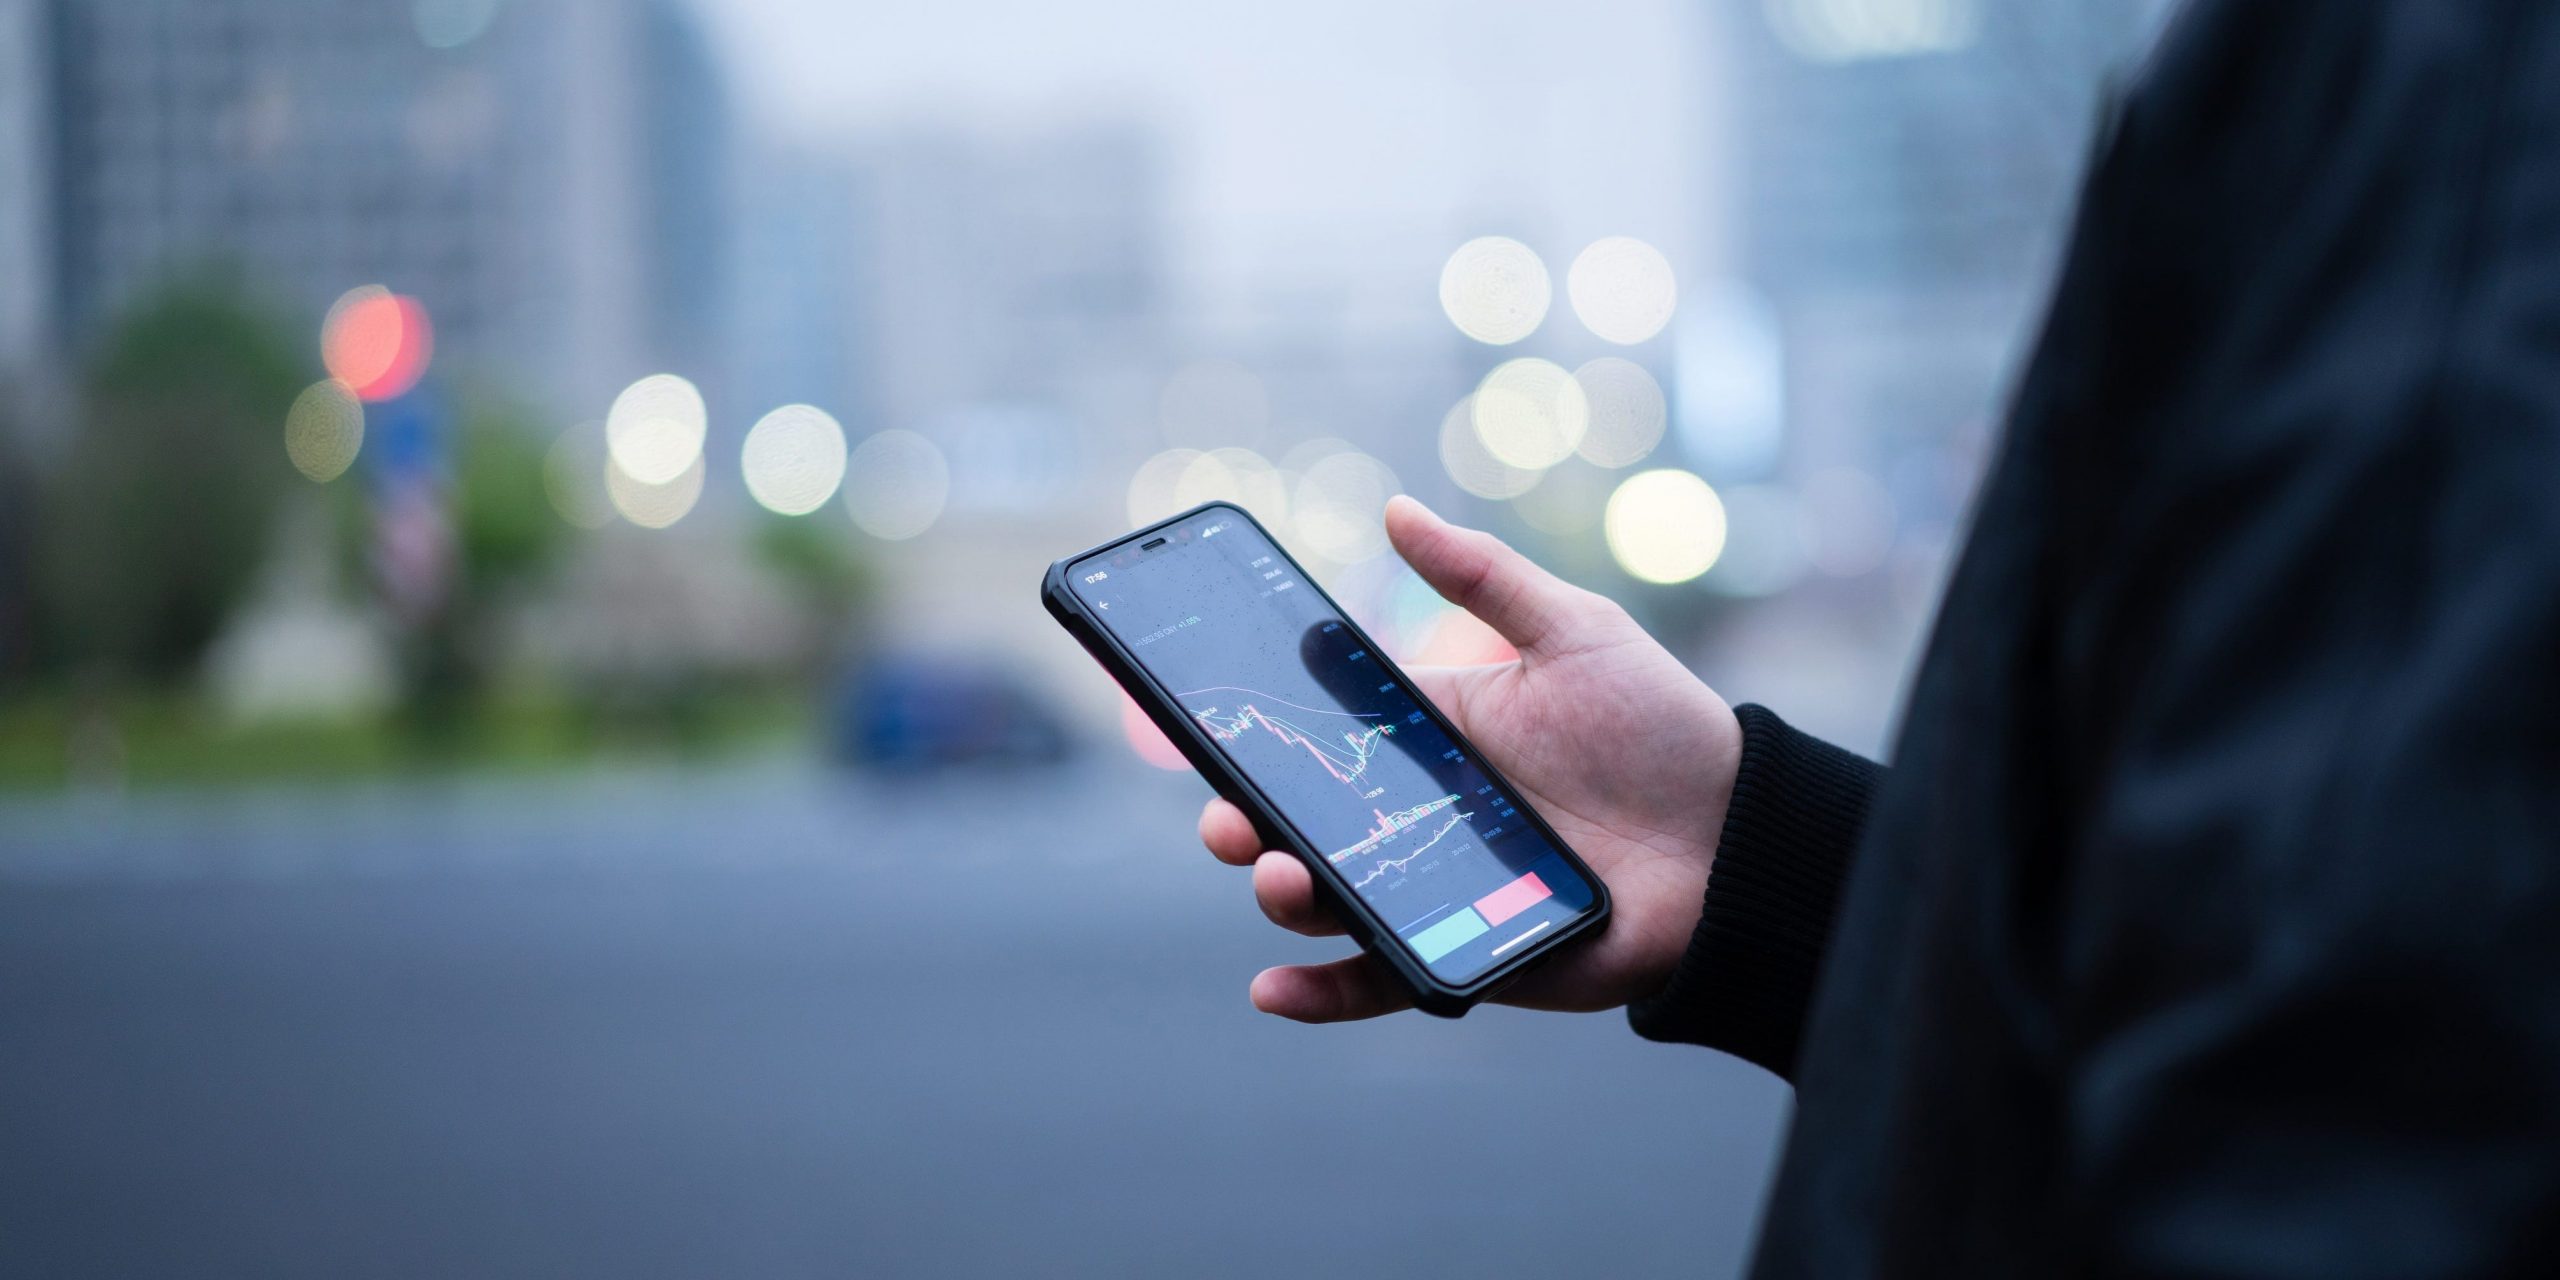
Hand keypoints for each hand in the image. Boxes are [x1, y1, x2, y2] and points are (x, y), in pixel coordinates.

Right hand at [1199, 495, 1742, 1020]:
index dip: (1262, 737)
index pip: (1323, 737)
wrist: (1738, 842)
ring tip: (1283, 877)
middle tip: (1230, 820)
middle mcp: (1420, 816)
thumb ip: (1483, 576)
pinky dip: (1322, 991)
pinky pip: (1380, 980)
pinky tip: (1276, 987)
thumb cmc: (1662, 728)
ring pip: (1330, 900)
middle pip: (1305, 821)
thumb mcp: (1574, 631)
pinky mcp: (1464, 958)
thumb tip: (1395, 507)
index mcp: (1433, 737)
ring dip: (1286, 894)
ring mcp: (1436, 890)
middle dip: (1249, 822)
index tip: (1211, 727)